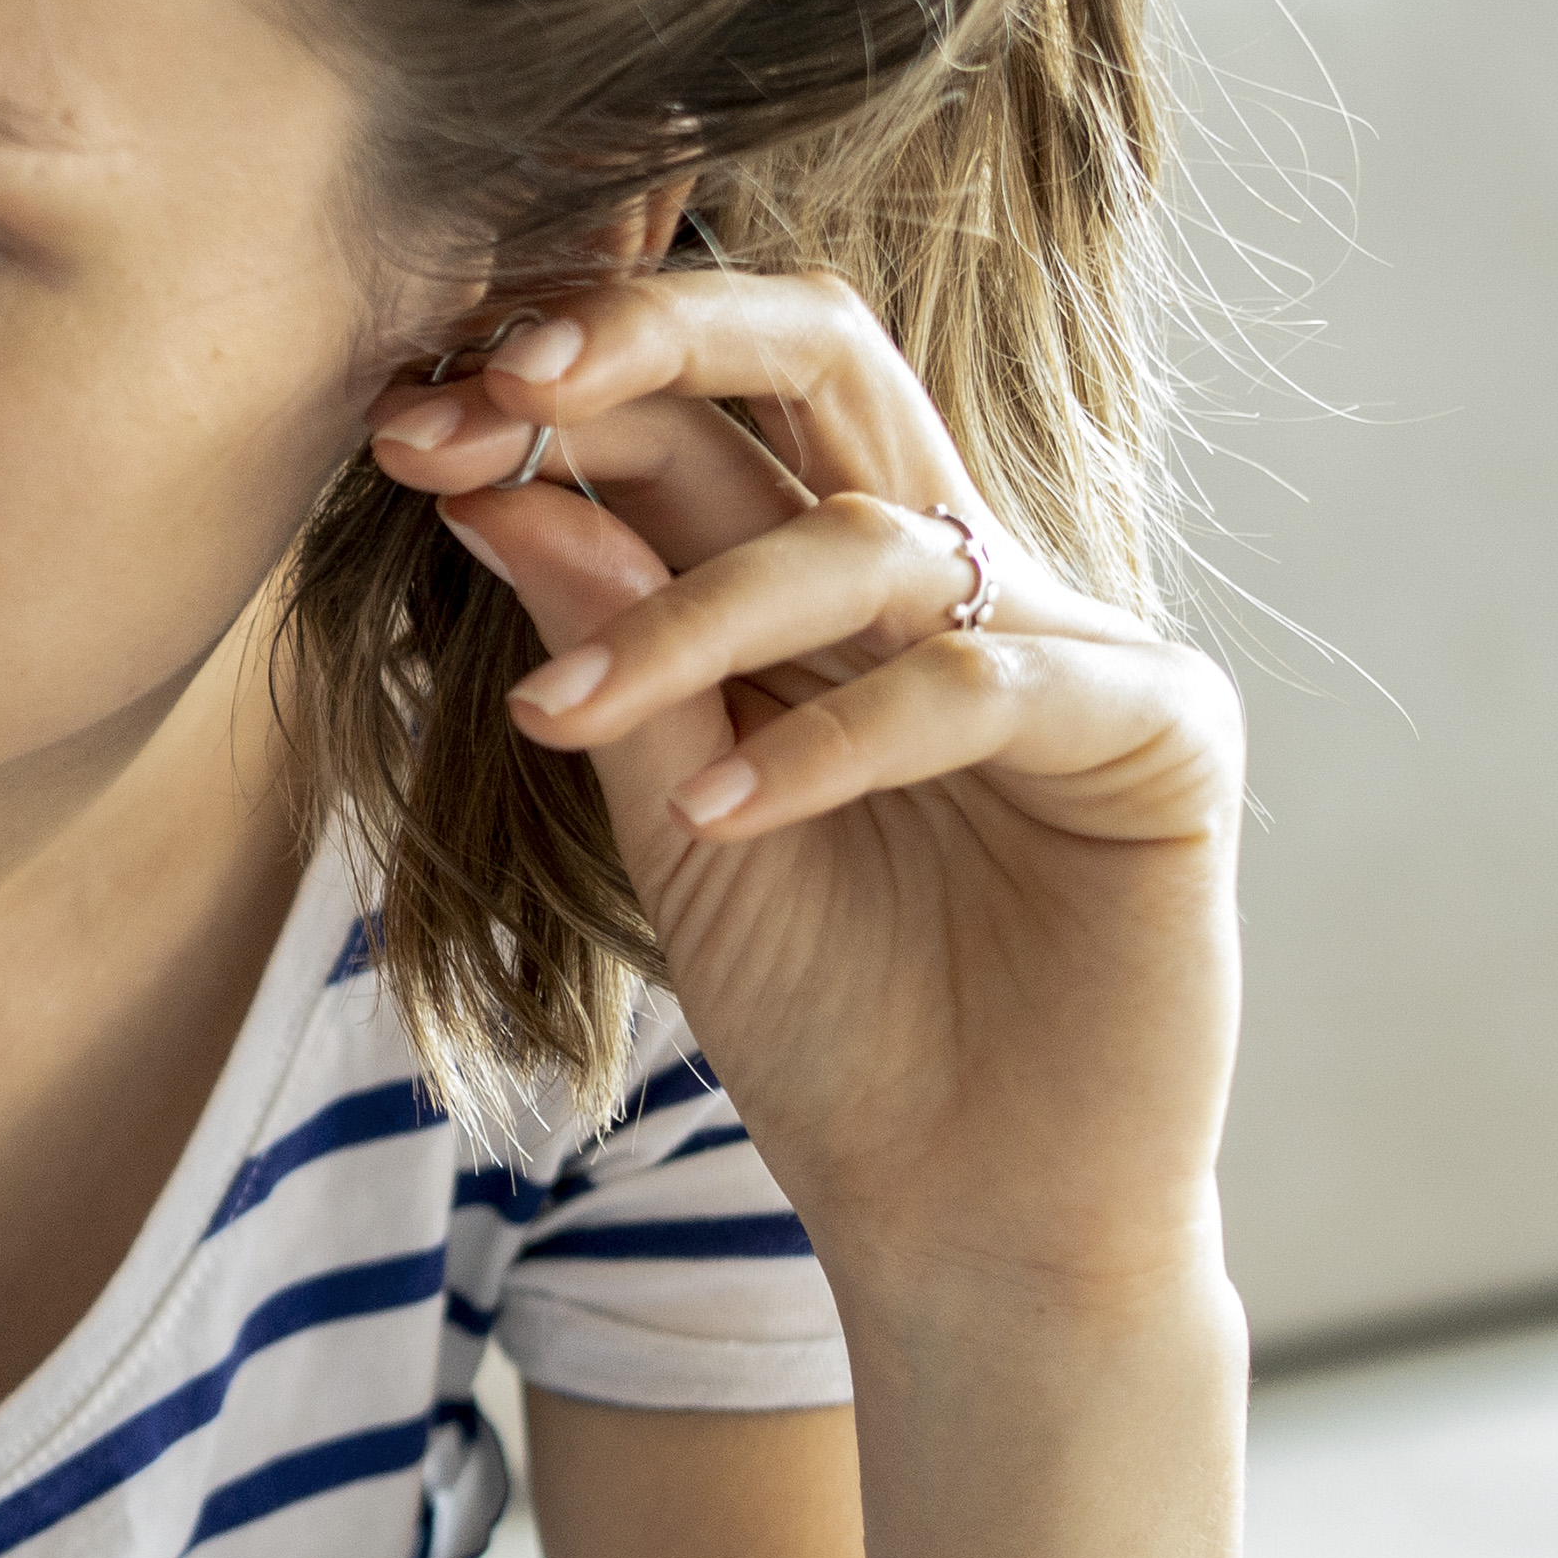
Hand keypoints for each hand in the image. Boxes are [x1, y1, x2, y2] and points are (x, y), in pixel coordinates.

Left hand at [362, 269, 1243, 1318]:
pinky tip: (724, 813)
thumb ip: (606, 651)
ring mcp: (1067, 637)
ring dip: (690, 615)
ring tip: (560, 715)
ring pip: (866, 539)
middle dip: (652, 338)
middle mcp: (952, 571)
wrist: (967, 1218)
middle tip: (501, 384)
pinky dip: (831, 742)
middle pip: (823, 351)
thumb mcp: (670, 816)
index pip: (700, 411)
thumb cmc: (827, 1017)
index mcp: (828, 574)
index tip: (400, 426)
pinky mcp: (1158, 730)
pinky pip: (978, 685)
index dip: (552, 393)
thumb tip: (484, 481)